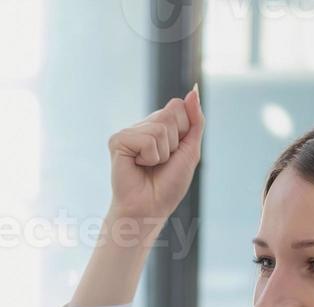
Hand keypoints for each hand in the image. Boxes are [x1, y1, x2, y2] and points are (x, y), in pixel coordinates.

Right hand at [107, 85, 204, 224]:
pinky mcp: (118, 141)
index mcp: (159, 125)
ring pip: (160, 128)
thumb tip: (193, 90)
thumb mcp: (190, 150)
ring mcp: (129, 132)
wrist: (149, 208)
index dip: (184, 131)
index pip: (179, 106)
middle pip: (171, 113)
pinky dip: (150, 157)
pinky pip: (147, 139)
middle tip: (160, 162)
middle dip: (174, 142)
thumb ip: (195, 120)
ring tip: (149, 166)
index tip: (174, 153)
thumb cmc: (168, 185)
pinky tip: (138, 166)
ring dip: (162, 153)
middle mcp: (143, 125)